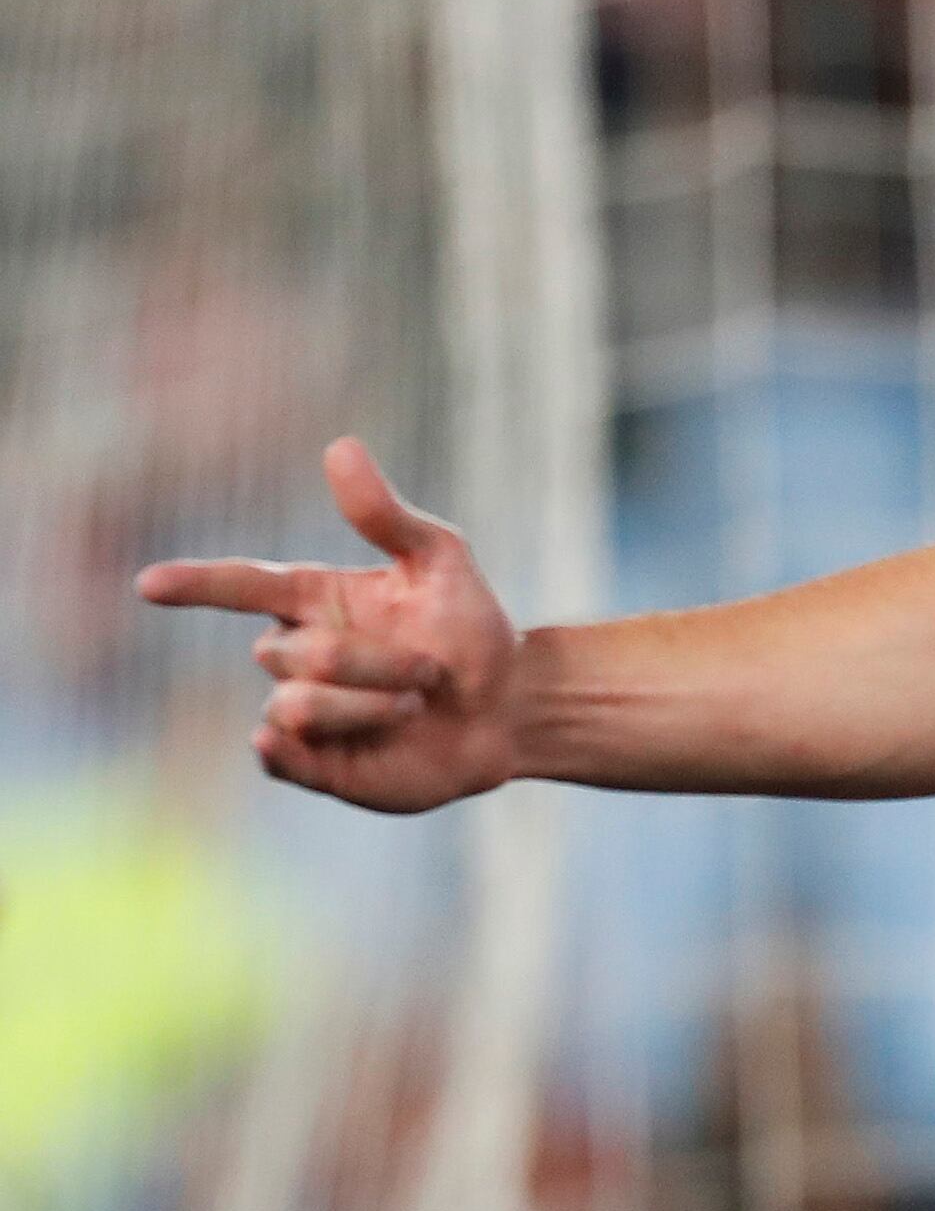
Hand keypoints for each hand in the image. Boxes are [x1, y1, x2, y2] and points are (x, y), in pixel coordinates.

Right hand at [136, 439, 526, 815]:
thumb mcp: (442, 562)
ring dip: (370, 704)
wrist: (508, 710)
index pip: (241, 585)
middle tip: (431, 670)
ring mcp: (301, 711)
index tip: (150, 584)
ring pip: (295, 706)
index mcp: (312, 600)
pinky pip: (278, 756)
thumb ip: (388, 515)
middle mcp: (296, 654)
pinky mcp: (313, 764)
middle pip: (293, 654)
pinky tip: (312, 745)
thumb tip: (340, 446)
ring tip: (415, 706)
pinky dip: (292, 752)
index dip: (196, 584)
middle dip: (373, 662)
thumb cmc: (470, 630)